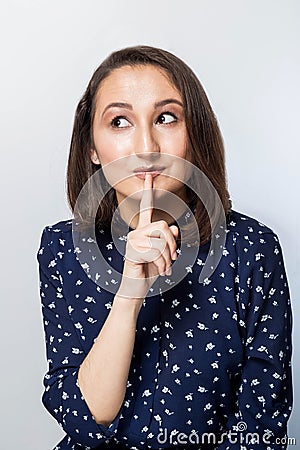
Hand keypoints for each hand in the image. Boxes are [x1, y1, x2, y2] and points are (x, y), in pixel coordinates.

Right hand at [117, 173, 178, 298]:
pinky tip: (159, 271)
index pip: (146, 207)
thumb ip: (170, 239)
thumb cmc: (150, 270)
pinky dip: (162, 264)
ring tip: (165, 268)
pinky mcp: (133, 251)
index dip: (148, 192)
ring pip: (162, 240)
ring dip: (168, 257)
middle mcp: (137, 232)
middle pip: (163, 226)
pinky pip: (156, 252)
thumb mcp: (165, 254)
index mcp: (144, 230)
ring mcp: (133, 241)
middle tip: (173, 259)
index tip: (149, 176)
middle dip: (172, 244)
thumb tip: (174, 228)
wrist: (137, 288)